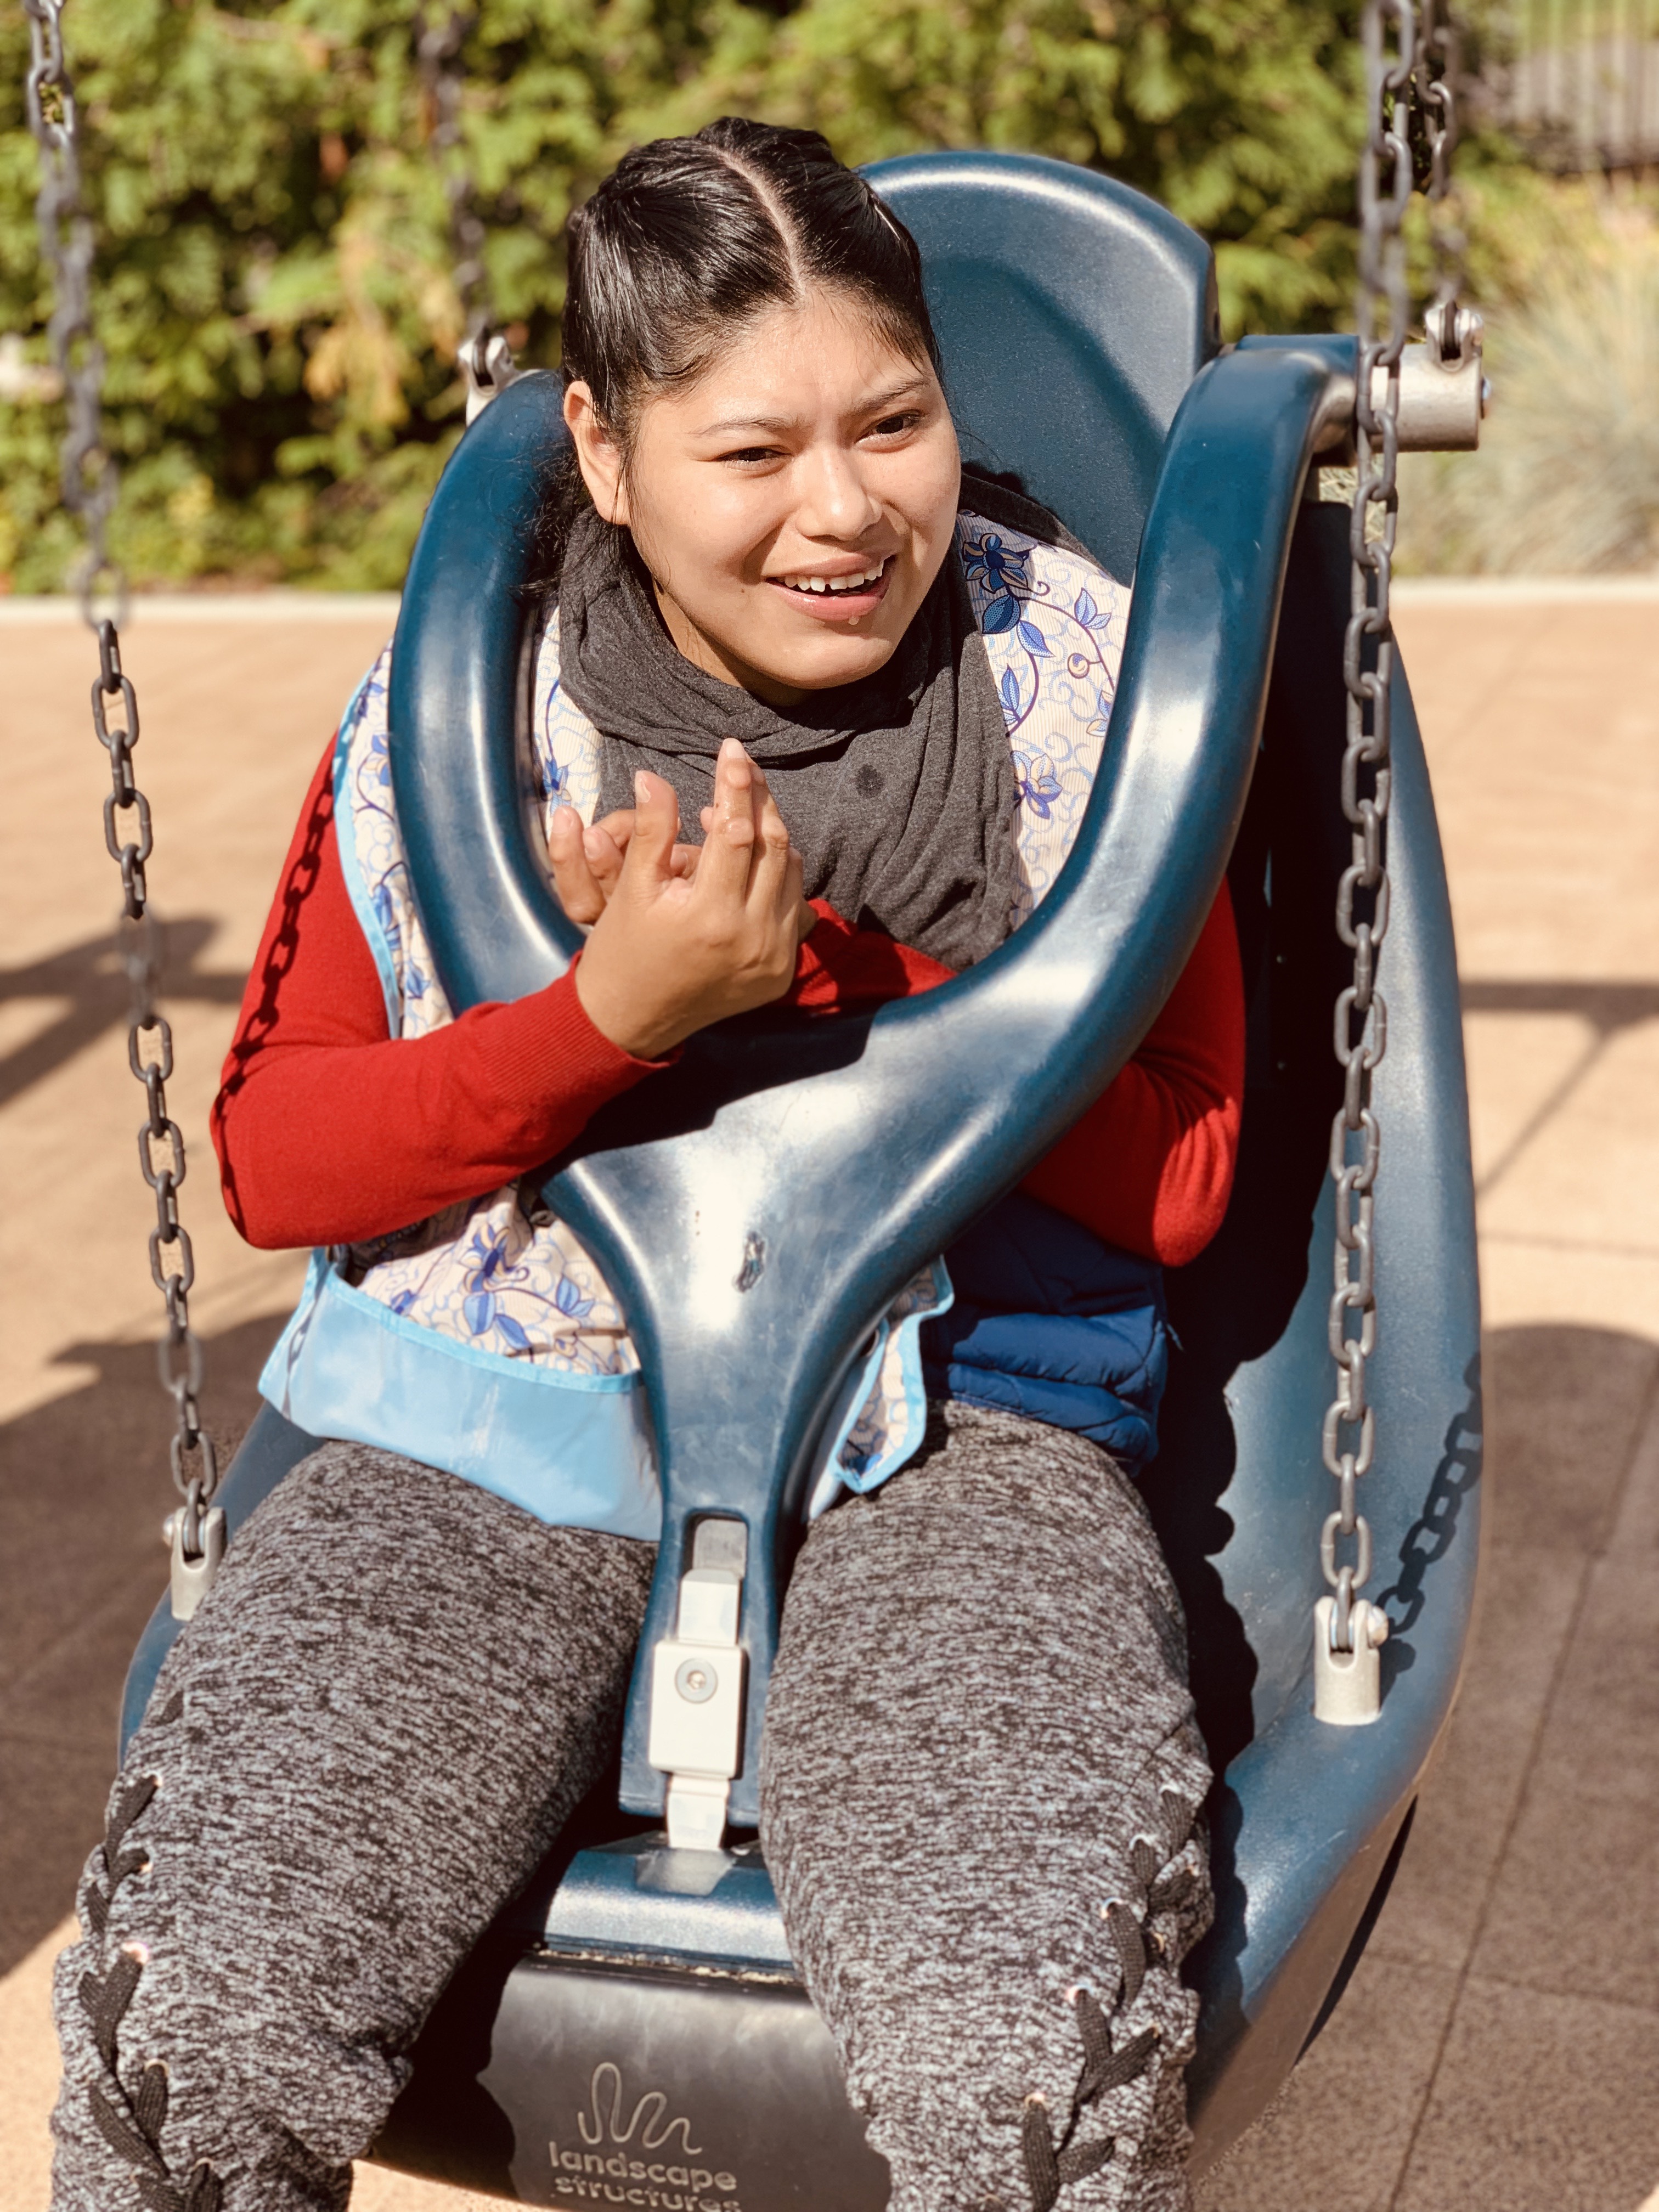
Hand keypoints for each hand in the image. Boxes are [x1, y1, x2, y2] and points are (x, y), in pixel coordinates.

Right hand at [571, 740, 816, 1058]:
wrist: (633, 1018)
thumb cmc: (623, 948)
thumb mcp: (632, 887)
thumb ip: (652, 830)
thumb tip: (655, 776)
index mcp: (708, 915)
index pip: (734, 830)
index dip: (734, 784)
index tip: (731, 750)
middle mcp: (750, 938)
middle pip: (773, 846)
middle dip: (760, 799)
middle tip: (745, 768)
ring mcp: (772, 959)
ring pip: (792, 874)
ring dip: (774, 835)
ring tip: (745, 809)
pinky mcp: (781, 973)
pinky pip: (795, 910)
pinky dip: (782, 877)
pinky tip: (758, 859)